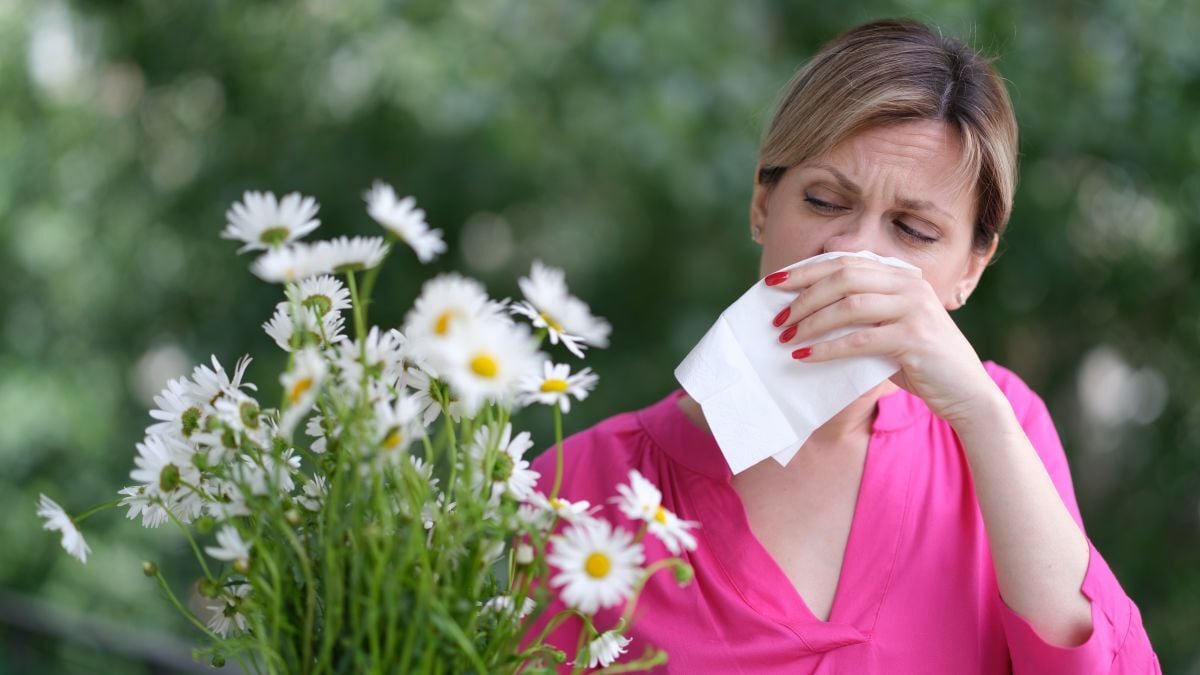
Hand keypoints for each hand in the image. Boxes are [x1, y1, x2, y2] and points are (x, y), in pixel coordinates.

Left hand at [767, 256, 997, 424]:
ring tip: (786, 337)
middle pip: (843, 277)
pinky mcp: (915, 339)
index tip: (773, 283)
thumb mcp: (890, 329)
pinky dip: (827, 348)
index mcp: (902, 276)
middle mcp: (909, 285)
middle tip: (777, 317)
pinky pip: (859, 340)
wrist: (967, 393)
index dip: (806, 270)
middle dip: (804, 295)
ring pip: (849, 305)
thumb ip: (861, 314)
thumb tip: (806, 313)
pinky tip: (805, 357)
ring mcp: (915, 309)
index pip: (845, 262)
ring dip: (811, 321)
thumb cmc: (920, 363)